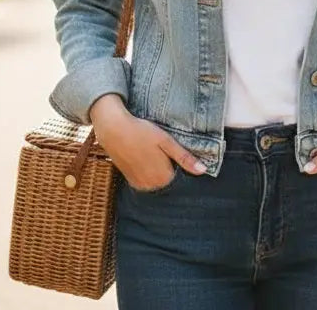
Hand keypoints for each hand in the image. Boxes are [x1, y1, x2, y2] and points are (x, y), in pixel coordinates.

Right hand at [88, 95, 207, 191]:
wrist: (113, 130)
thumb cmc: (142, 132)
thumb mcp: (166, 141)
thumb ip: (184, 158)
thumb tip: (203, 170)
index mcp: (164, 177)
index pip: (180, 177)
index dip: (179, 163)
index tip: (174, 151)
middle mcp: (151, 186)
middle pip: (168, 180)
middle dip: (169, 168)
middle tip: (161, 150)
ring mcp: (139, 185)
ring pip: (157, 181)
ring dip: (157, 171)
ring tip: (151, 152)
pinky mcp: (130, 181)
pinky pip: (145, 181)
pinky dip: (147, 172)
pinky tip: (144, 157)